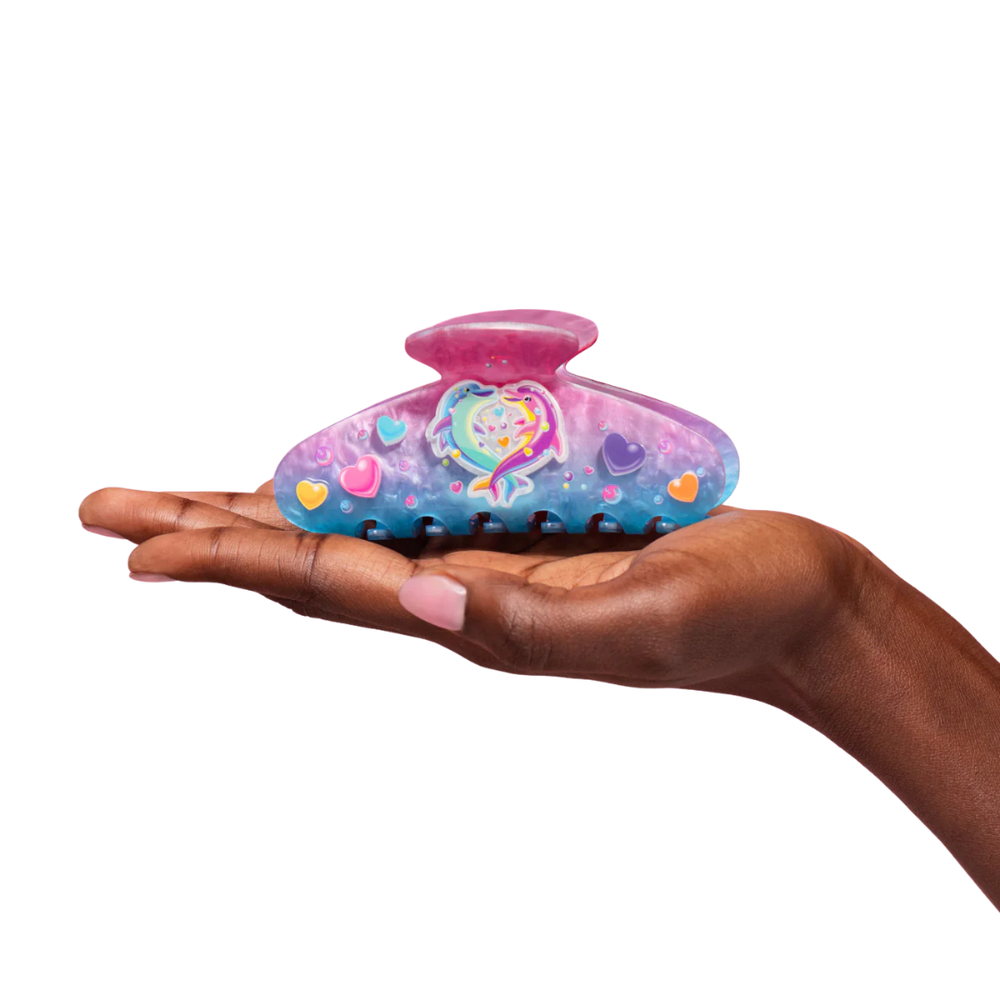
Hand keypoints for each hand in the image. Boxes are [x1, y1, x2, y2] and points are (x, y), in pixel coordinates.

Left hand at [76, 481, 865, 711]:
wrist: (790, 603)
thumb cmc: (734, 610)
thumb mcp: (641, 621)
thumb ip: (533, 625)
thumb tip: (424, 603)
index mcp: (480, 619)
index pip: (330, 584)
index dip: (231, 559)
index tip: (136, 545)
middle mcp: (464, 597)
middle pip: (311, 561)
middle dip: (208, 536)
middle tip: (106, 513)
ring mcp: (489, 568)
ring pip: (349, 537)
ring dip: (258, 519)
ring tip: (177, 506)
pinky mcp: (523, 540)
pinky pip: (411, 513)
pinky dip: (346, 499)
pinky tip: (313, 491)